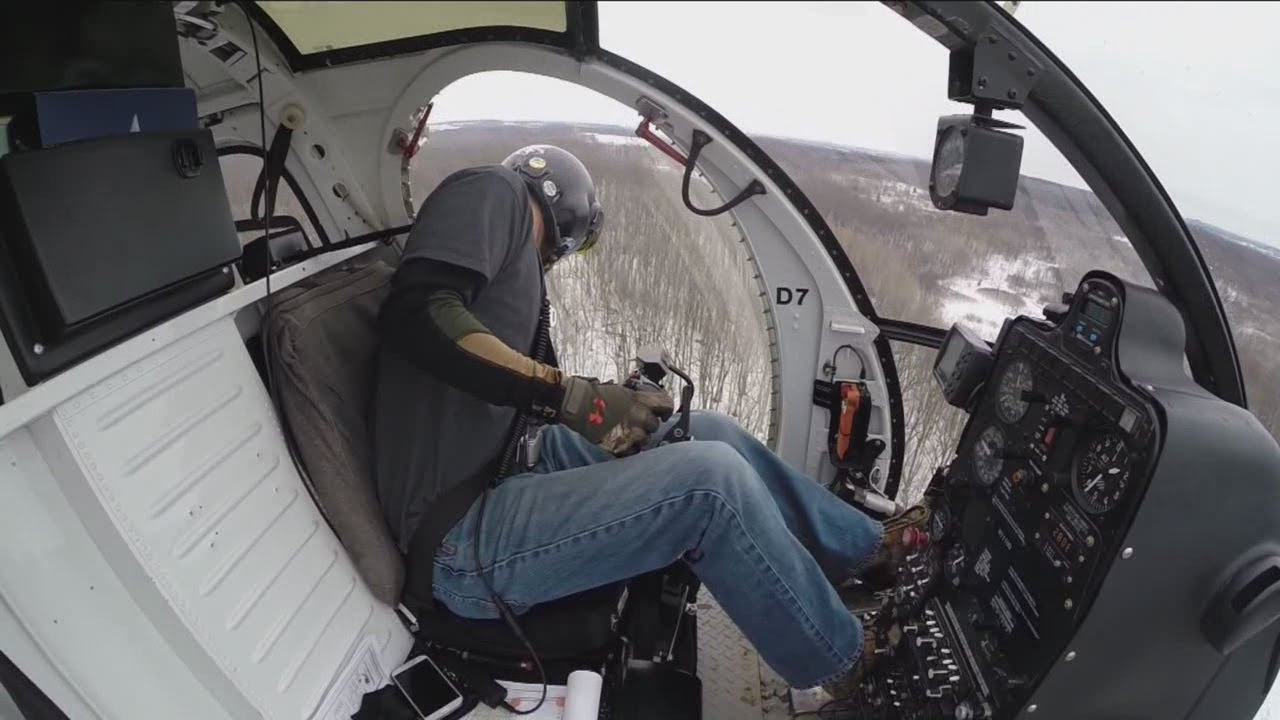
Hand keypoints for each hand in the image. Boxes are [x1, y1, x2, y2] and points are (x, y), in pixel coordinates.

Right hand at [559, 375, 675, 455]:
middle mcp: (640, 418)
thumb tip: (649, 406)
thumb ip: (639, 400)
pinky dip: (628, 448)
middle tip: (637, 423)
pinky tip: (620, 440)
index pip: (667, 405)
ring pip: (645, 441)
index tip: (663, 413)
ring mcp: (631, 434)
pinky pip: (632, 452)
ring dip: (638, 438)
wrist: (578, 405)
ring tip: (625, 432)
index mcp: (641, 400)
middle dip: (648, 425)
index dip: (665, 410)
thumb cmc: (597, 395)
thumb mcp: (623, 391)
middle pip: (655, 426)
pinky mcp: (620, 447)